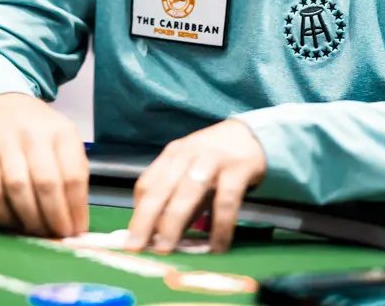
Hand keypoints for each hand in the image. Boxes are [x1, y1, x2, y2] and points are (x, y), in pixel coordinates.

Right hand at [0, 92, 88, 238]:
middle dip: (54, 217)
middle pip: (46, 183)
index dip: (76, 207)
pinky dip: (4, 214)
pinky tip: (16, 225)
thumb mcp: (67, 143)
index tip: (78, 230)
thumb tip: (77, 221)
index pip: (73, 175)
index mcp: (63, 133)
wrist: (6, 108)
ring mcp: (7, 144)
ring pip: (17, 188)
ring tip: (40, 232)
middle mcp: (35, 135)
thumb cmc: (44, 134)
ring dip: (30, 218)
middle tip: (59, 235)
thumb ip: (73, 176)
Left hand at [124, 119, 266, 253]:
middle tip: (137, 247)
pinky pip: (225, 201)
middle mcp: (187, 154)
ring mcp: (212, 160)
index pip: (146, 183)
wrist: (252, 135)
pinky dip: (220, 226)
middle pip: (160, 189)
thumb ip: (177, 199)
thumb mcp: (190, 172)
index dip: (137, 213)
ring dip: (174, 222)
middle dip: (146, 220)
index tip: (133, 237)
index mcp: (172, 155)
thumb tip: (160, 235)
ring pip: (187, 193)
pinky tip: (217, 247)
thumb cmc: (214, 159)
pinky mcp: (238, 169)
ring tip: (167, 249)